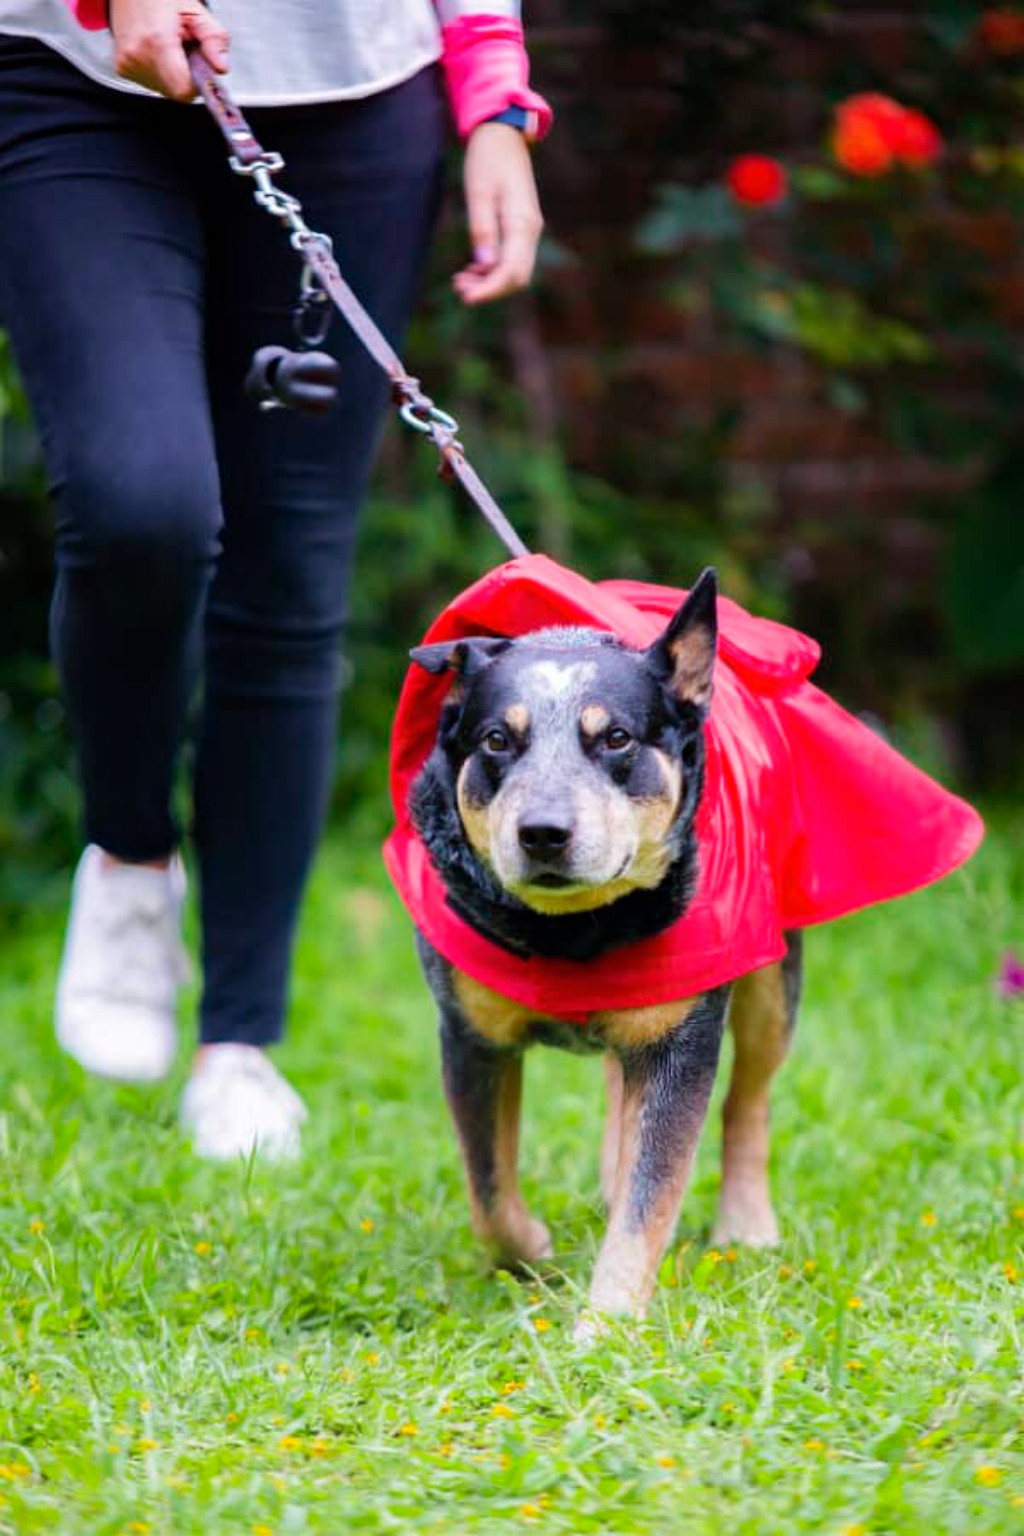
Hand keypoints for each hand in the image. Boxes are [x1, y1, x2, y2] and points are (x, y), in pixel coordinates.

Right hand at [109, 0, 229, 100]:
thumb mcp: (195, 11)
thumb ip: (214, 39)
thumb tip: (221, 67)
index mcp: (157, 42)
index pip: (184, 90)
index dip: (197, 85)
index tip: (201, 70)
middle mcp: (138, 56)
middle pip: (175, 92)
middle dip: (186, 78)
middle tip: (184, 52)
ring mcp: (127, 64)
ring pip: (164, 90)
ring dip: (173, 75)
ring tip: (169, 48)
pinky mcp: (122, 68)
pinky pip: (151, 83)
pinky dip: (160, 72)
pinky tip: (157, 51)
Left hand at [453, 122, 543, 306]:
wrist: (503, 133)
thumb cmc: (488, 158)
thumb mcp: (479, 192)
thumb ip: (482, 229)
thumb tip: (485, 265)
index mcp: (522, 223)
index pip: (511, 271)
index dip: (490, 290)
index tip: (467, 298)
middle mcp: (530, 230)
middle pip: (517, 277)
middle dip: (489, 289)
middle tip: (458, 289)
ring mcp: (527, 229)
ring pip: (514, 270)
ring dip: (489, 281)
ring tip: (460, 281)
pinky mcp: (519, 227)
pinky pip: (510, 258)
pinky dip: (492, 270)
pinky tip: (471, 269)